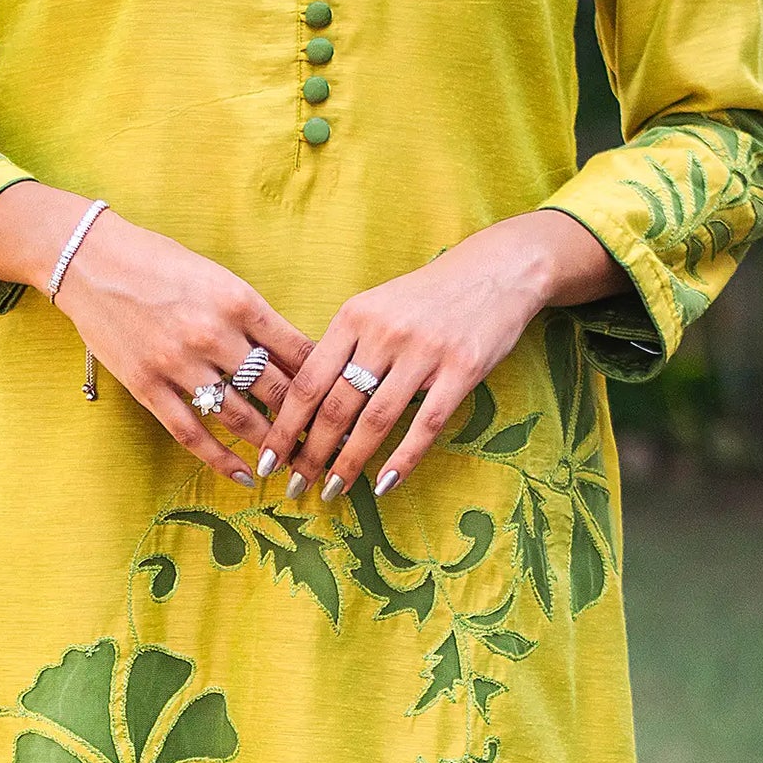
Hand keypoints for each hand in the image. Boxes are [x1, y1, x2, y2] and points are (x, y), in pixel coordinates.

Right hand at [0, 182, 310, 485]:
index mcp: (239, 300)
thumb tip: (298, 355)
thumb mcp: (217, 278)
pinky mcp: (148, 385)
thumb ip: (254, 317)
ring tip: (294, 465)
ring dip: (270, 445)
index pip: (297, 351)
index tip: (346, 406)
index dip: (327, 383)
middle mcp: (214, 333)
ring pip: (240, 416)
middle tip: (331, 447)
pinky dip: (222, 459)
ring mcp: (180, 363)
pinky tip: (244, 477)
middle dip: (307, 423)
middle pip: (276, 390)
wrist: (91, 259)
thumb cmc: (159, 262)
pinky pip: (192, 432)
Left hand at [258, 210, 623, 501]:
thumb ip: (344, 347)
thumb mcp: (376, 307)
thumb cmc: (427, 297)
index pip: (307, 381)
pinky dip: (402, 459)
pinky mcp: (461, 370)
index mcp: (354, 316)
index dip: (284, 426)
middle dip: (310, 454)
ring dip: (349, 463)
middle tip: (294, 486)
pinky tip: (384, 484)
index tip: (267, 458)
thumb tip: (306, 402)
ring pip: (375, 421)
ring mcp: (424, 352)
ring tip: (331, 491)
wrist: (495, 271)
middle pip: (335, 406)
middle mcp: (383, 334)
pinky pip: (425, 425)